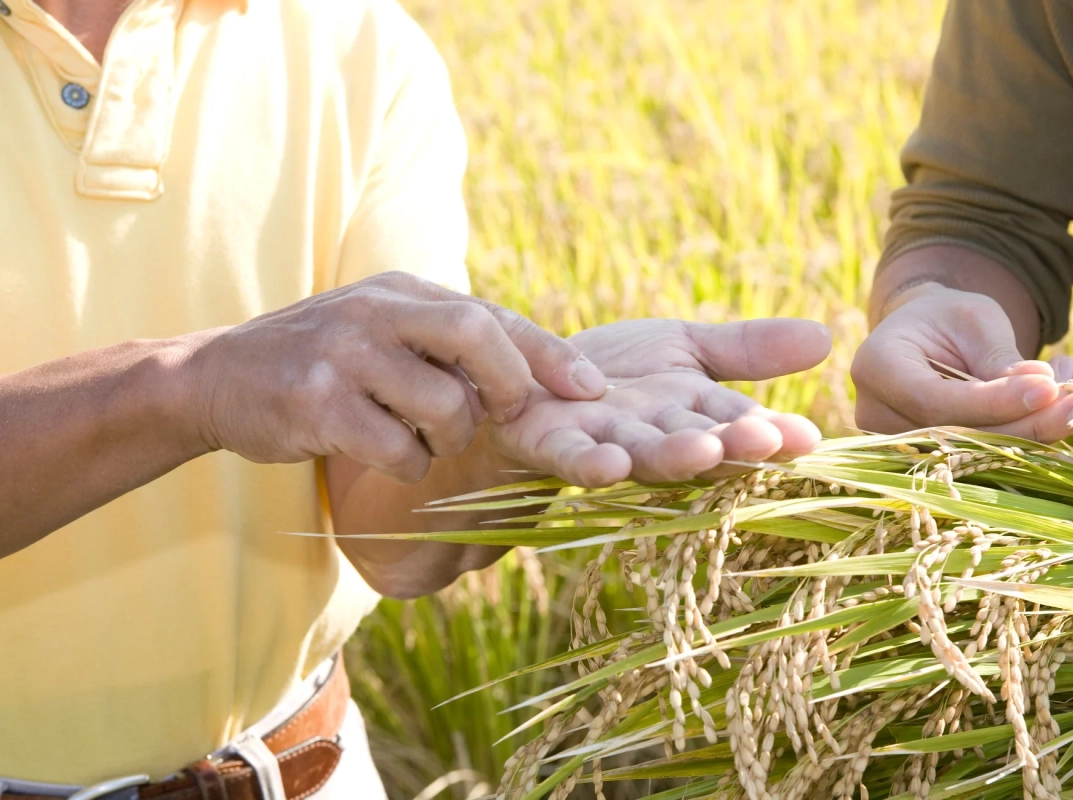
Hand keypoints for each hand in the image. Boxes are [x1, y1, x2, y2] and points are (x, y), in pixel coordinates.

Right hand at [186, 271, 606, 481]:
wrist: (215, 377)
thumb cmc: (320, 360)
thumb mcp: (383, 330)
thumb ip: (445, 341)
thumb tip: (533, 377)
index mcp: (403, 290)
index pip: (493, 315)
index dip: (549, 354)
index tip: (594, 390)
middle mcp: (377, 310)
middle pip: (476, 336)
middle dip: (510, 386)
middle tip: (509, 418)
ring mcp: (345, 353)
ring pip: (444, 406)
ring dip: (450, 439)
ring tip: (422, 439)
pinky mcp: (318, 401)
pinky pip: (399, 449)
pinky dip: (408, 464)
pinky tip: (381, 455)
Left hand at [487, 318, 831, 486]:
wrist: (527, 376)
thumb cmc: (613, 371)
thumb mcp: (685, 347)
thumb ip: (747, 349)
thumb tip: (825, 337)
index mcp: (693, 417)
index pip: (741, 427)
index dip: (772, 435)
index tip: (808, 439)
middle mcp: (655, 439)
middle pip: (699, 446)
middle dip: (731, 447)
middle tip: (766, 442)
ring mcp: (605, 445)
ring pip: (643, 456)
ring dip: (672, 456)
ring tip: (703, 449)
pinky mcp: (551, 443)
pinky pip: (572, 457)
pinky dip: (591, 463)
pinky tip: (611, 464)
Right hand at [851, 284, 1072, 442]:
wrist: (924, 336)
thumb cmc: (947, 317)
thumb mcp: (973, 319)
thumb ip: (999, 359)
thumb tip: (1047, 391)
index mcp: (876, 368)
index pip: (935, 401)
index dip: (993, 403)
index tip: (1050, 389)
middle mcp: (876, 414)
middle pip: (957, 437)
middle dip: (1027, 424)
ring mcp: (895, 445)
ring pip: (974, 454)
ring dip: (1036, 434)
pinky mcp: (924, 461)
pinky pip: (980, 458)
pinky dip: (1027, 440)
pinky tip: (1068, 414)